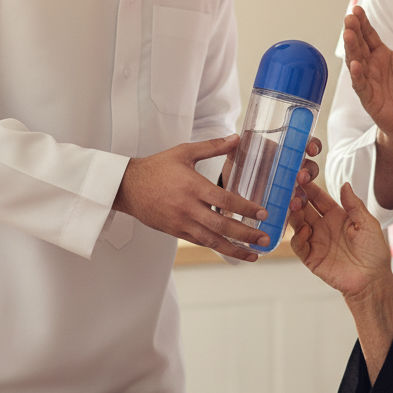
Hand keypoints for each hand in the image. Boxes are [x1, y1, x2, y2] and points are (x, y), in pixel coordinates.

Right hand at [114, 135, 269, 261]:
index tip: (263, 214)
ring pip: (212, 240)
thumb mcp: (184, 152)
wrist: (127, 187)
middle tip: (266, 239)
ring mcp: (181, 222)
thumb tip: (236, 138)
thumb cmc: (156, 168)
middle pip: (222, 226)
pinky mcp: (175, 231)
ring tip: (254, 254)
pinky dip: (218, 248)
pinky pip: (200, 242)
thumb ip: (212, 146)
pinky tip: (232, 250)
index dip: (246, 209)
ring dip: (235, 248)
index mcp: (193, 186)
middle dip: (246, 234)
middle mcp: (188, 207)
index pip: (225, 201)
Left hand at [224, 133, 321, 214]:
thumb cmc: (239, 165)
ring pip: (305, 192)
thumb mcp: (237, 154)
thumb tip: (237, 138)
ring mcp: (289, 188)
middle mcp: (292, 170)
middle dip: (310, 173)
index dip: (314, 146)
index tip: (311, 150)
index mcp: (286, 152)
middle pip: (311, 169)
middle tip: (302, 177)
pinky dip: (295, 212)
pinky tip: (288, 213)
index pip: (307, 146)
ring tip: (294, 203)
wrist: (230, 188)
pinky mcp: (283, 205)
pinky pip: (294, 209)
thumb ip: (236, 146)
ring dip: (303, 197)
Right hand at [288, 181, 391, 299]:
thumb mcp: (368, 223)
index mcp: (336, 215)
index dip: (310, 188)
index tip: (301, 176)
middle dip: (297, 199)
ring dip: (294, 215)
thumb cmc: (374, 251)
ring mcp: (316, 241)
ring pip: (298, 224)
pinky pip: (299, 245)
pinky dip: (297, 237)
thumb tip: (345, 184)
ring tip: (295, 206)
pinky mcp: (311, 258)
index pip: (318, 198)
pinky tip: (304, 230)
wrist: (372, 279)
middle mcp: (323, 226)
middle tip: (293, 191)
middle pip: (305, 209)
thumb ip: (354, 205)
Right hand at [343, 6, 392, 142]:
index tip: (357, 9)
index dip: (363, 23)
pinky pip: (362, 86)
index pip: (369, 35)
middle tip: (350, 17)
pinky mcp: (370, 99)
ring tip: (348, 35)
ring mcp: (369, 82)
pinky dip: (358, 76)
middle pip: (360, 46)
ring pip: (356, 63)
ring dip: (352, 50)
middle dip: (354, 32)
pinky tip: (356, 65)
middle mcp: (371, 66)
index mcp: (381, 55)